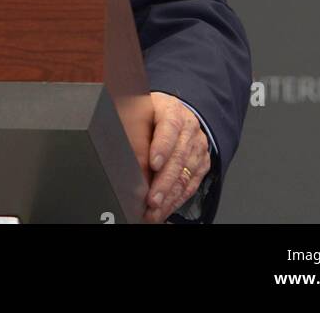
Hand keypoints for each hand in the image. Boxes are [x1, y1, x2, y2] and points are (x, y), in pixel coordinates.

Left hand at [144, 92, 209, 222]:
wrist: (177, 113)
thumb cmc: (152, 113)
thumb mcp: (141, 109)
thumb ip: (133, 124)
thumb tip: (117, 147)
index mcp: (172, 111)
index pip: (169, 127)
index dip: (162, 146)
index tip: (153, 164)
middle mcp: (189, 129)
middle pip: (178, 157)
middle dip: (164, 182)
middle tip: (151, 199)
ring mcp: (197, 147)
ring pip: (185, 175)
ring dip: (169, 196)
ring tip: (154, 211)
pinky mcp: (202, 164)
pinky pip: (190, 185)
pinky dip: (176, 200)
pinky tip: (164, 209)